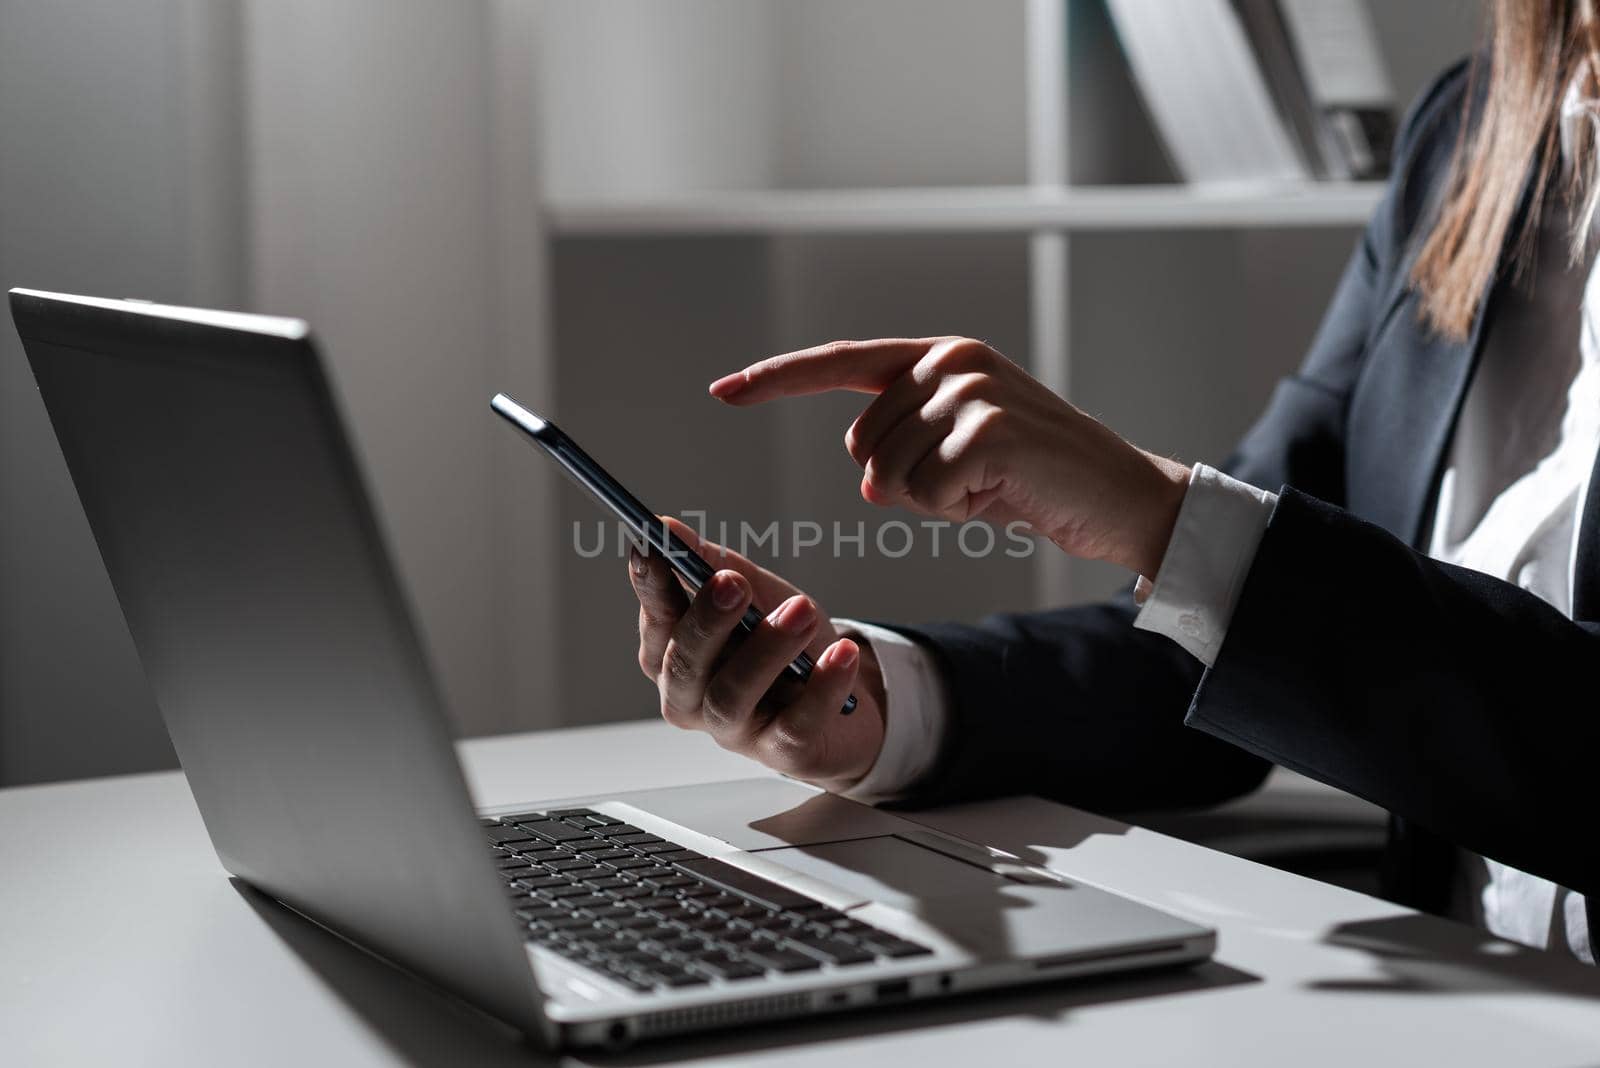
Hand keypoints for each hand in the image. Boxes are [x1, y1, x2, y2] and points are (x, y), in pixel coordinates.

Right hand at [628, 518, 886, 792]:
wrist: (841, 703)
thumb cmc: (784, 646)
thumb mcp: (751, 595)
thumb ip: (710, 565)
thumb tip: (669, 529)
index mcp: (673, 656)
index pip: (655, 620)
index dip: (651, 585)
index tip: (652, 545)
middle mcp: (691, 698)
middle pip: (685, 664)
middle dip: (706, 620)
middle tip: (732, 581)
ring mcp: (733, 730)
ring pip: (733, 695)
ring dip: (767, 649)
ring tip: (801, 612)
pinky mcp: (781, 752)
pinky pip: (796, 724)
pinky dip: (822, 688)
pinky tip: (841, 654)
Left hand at [710, 337, 1189, 577]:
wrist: (1119, 495)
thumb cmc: (1036, 478)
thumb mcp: (960, 451)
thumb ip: (903, 446)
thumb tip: (869, 478)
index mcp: (940, 356)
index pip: (842, 364)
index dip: (778, 379)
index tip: (724, 391)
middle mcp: (952, 361)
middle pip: (863, 446)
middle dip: (904, 482)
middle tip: (973, 480)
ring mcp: (972, 391)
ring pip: (890, 476)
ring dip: (934, 500)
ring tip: (992, 485)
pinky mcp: (989, 431)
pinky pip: (925, 494)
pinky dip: (957, 510)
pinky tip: (1002, 495)